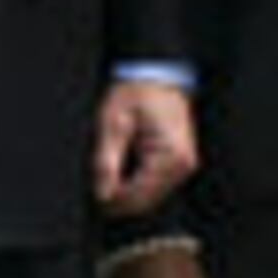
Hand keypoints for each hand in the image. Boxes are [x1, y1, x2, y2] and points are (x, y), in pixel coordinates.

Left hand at [91, 80, 196, 216]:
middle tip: (98, 184)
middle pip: (145, 201)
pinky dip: (136, 184)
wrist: (156, 76)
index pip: (138, 195)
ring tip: (110, 173)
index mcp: (170, 156)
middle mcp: (183, 166)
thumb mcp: (113, 124)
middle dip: (120, 197)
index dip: (112, 199)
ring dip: (128, 192)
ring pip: (150, 197)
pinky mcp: (179, 164)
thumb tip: (103, 194)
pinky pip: (154, 186)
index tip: (94, 194)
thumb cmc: (136, 94)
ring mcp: (183, 166)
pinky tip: (123, 170)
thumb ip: (107, 161)